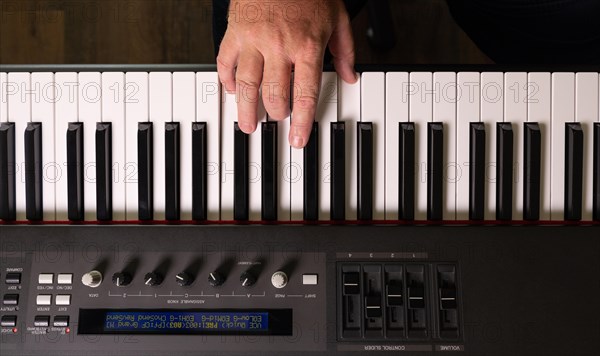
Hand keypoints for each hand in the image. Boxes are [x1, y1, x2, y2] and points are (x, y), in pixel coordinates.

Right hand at [217, 0, 357, 147]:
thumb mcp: (338, 17)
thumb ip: (345, 51)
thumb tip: (349, 77)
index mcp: (308, 46)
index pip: (304, 94)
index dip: (301, 122)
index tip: (297, 139)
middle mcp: (279, 46)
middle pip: (274, 94)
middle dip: (275, 115)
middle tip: (275, 123)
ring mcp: (253, 39)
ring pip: (246, 84)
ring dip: (246, 108)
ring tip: (247, 123)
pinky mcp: (234, 30)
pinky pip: (225, 61)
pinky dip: (226, 79)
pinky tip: (232, 90)